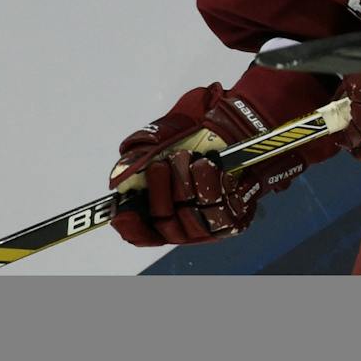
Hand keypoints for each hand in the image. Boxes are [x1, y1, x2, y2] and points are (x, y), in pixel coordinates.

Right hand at [108, 81, 317, 246]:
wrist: (242, 126)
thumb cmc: (200, 131)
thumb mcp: (166, 132)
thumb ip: (140, 149)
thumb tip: (118, 176)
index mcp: (163, 206)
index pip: (143, 234)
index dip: (132, 227)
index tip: (123, 212)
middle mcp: (185, 221)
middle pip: (163, 224)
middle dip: (158, 193)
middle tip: (160, 165)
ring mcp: (210, 222)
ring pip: (189, 221)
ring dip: (185, 187)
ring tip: (192, 159)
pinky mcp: (234, 219)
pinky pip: (218, 214)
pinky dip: (211, 187)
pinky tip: (212, 167)